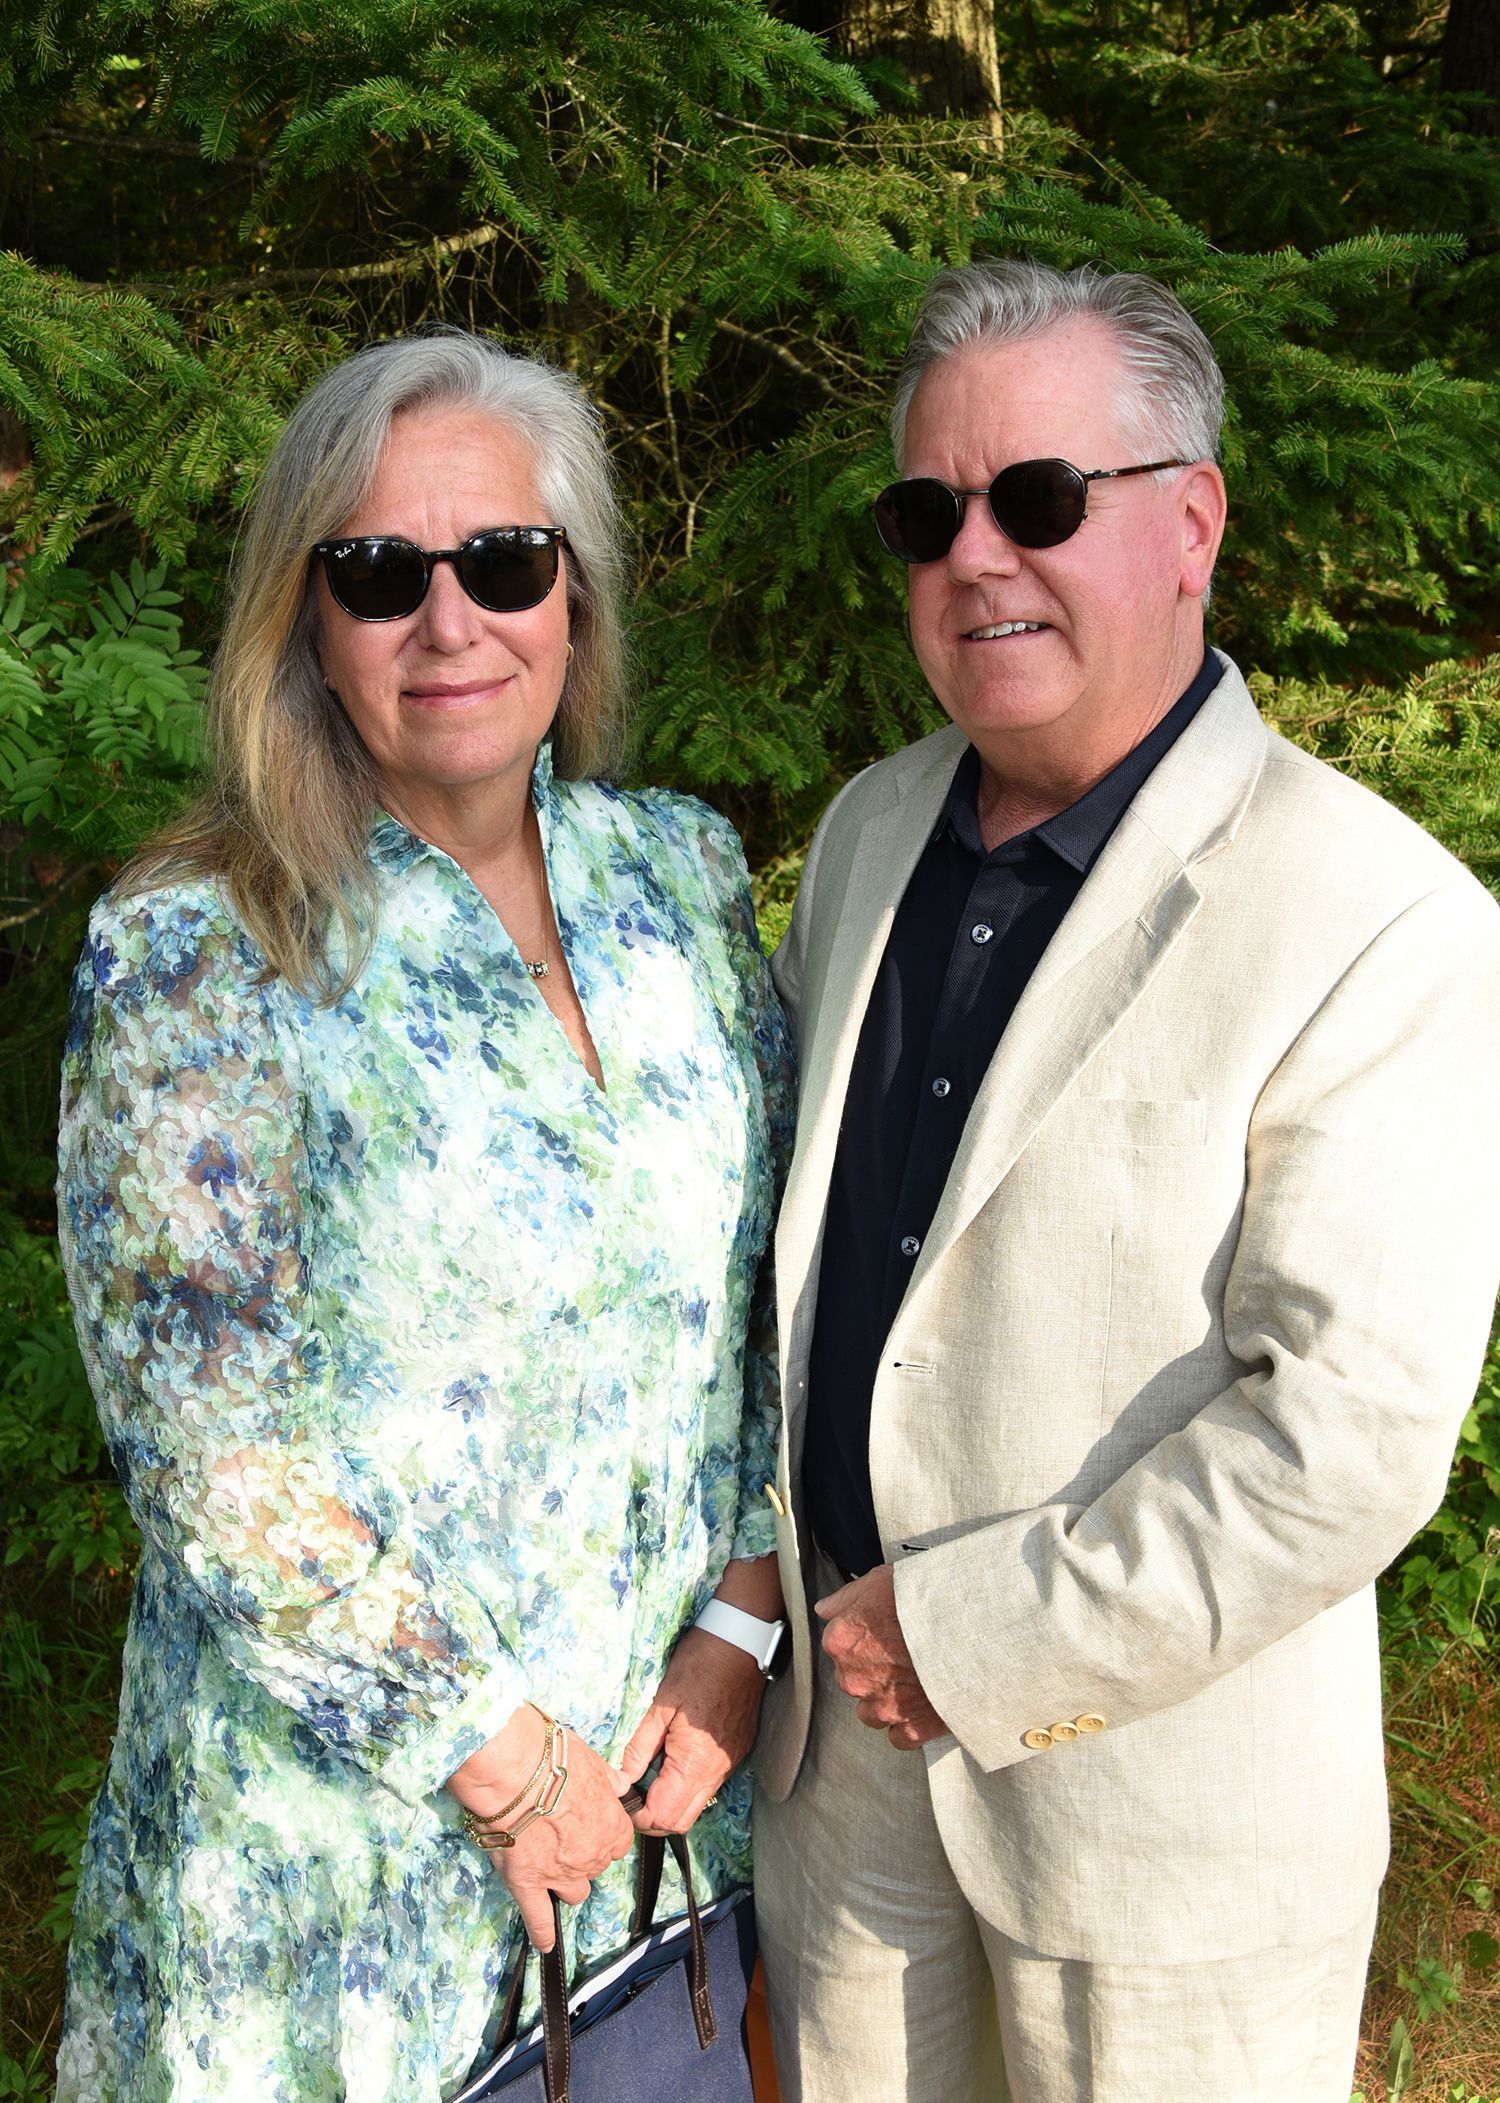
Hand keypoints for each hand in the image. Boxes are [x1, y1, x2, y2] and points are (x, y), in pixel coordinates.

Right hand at [447, 1704, 634, 1949]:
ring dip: (567, 1882)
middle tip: (564, 1833)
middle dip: (585, 1853)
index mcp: (611, 1827)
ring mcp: (559, 1875)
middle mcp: (591, 1857)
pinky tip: (546, 1943)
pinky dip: (543, 1933)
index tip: (592, 1822)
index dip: (605, 1832)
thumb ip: (611, 1780)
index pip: (620, 1842)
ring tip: (552, 1867)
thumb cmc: (553, 1757)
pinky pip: (539, 1919)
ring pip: (576, 1892)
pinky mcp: (527, 1885)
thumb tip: (623, 1787)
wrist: (514, 1770)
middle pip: (597, 1866)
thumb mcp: (593, 1761)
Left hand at [619, 1626, 766, 1834]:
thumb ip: (640, 1747)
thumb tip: (623, 1779)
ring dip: (670, 1803)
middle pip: (681, 1821)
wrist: (742, 1644)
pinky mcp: (736, 1754)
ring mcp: (729, 1764)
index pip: (663, 1815)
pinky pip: (709, 1785)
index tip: (622, 1799)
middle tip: (633, 1795)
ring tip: (650, 1777)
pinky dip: (687, 1786)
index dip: (638, 1816)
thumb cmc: (699, 1666)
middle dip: (653, 1818)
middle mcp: (716, 1771)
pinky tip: (672, 1762)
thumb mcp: (661, 1704)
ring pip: (696, 1806)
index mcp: (695, 1762)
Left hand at [816, 1564, 948, 1749]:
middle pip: (852, 1679)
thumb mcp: (878, 1582)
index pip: (837, 1645)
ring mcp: (883, 1706)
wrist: (970, 1629)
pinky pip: (899, 1736)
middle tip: (900, 1653)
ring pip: (871, 1712)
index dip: (861, 1638)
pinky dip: (909, 1724)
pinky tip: (922, 1703)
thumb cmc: (926, 1602)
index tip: (880, 1633)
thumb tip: (826, 1609)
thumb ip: (845, 1599)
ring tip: (912, 1679)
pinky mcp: (911, 1727)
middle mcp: (855, 1678)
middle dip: (872, 1670)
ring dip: (886, 1700)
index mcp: (843, 1641)